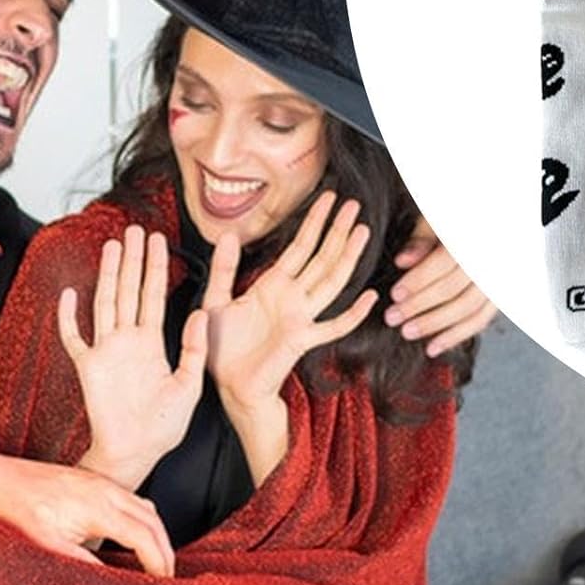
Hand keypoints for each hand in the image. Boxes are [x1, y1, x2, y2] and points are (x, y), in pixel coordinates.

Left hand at [0, 455, 175, 574]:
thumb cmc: (15, 509)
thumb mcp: (48, 545)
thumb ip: (84, 563)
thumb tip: (111, 582)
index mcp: (99, 507)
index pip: (145, 536)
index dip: (159, 562)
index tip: (163, 582)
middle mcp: (106, 490)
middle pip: (154, 521)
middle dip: (165, 550)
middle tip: (166, 576)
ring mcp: (101, 483)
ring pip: (146, 508)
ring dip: (156, 533)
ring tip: (154, 559)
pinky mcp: (94, 481)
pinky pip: (131, 499)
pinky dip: (142, 519)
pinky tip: (133, 535)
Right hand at [58, 226, 207, 489]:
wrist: (137, 452)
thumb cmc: (165, 425)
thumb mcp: (189, 385)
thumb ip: (193, 349)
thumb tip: (199, 316)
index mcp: (153, 343)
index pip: (154, 295)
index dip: (156, 267)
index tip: (158, 240)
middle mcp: (129, 341)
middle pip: (128, 290)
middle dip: (132, 260)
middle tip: (134, 230)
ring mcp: (106, 351)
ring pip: (105, 303)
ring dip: (107, 275)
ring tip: (112, 247)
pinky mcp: (88, 368)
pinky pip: (74, 338)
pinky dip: (69, 317)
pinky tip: (69, 295)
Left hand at [202, 190, 377, 411]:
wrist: (228, 386)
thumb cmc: (222, 349)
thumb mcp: (215, 301)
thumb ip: (223, 269)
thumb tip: (228, 234)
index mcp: (273, 286)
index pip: (300, 246)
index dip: (315, 221)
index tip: (329, 198)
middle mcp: (292, 298)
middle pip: (321, 257)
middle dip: (337, 230)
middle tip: (354, 205)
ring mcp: (301, 318)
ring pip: (331, 281)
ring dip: (347, 257)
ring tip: (362, 232)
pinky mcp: (302, 340)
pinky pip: (333, 326)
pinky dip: (353, 314)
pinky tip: (370, 298)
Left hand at [386, 218, 496, 357]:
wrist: (489, 226)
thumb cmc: (454, 221)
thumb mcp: (436, 218)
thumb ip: (421, 239)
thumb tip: (403, 262)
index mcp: (473, 235)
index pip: (444, 262)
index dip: (418, 280)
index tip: (395, 294)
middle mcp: (490, 258)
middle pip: (455, 288)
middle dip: (420, 306)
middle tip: (393, 318)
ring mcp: (498, 279)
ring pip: (470, 308)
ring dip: (436, 325)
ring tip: (408, 332)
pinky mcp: (499, 296)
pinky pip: (481, 319)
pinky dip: (457, 335)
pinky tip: (434, 346)